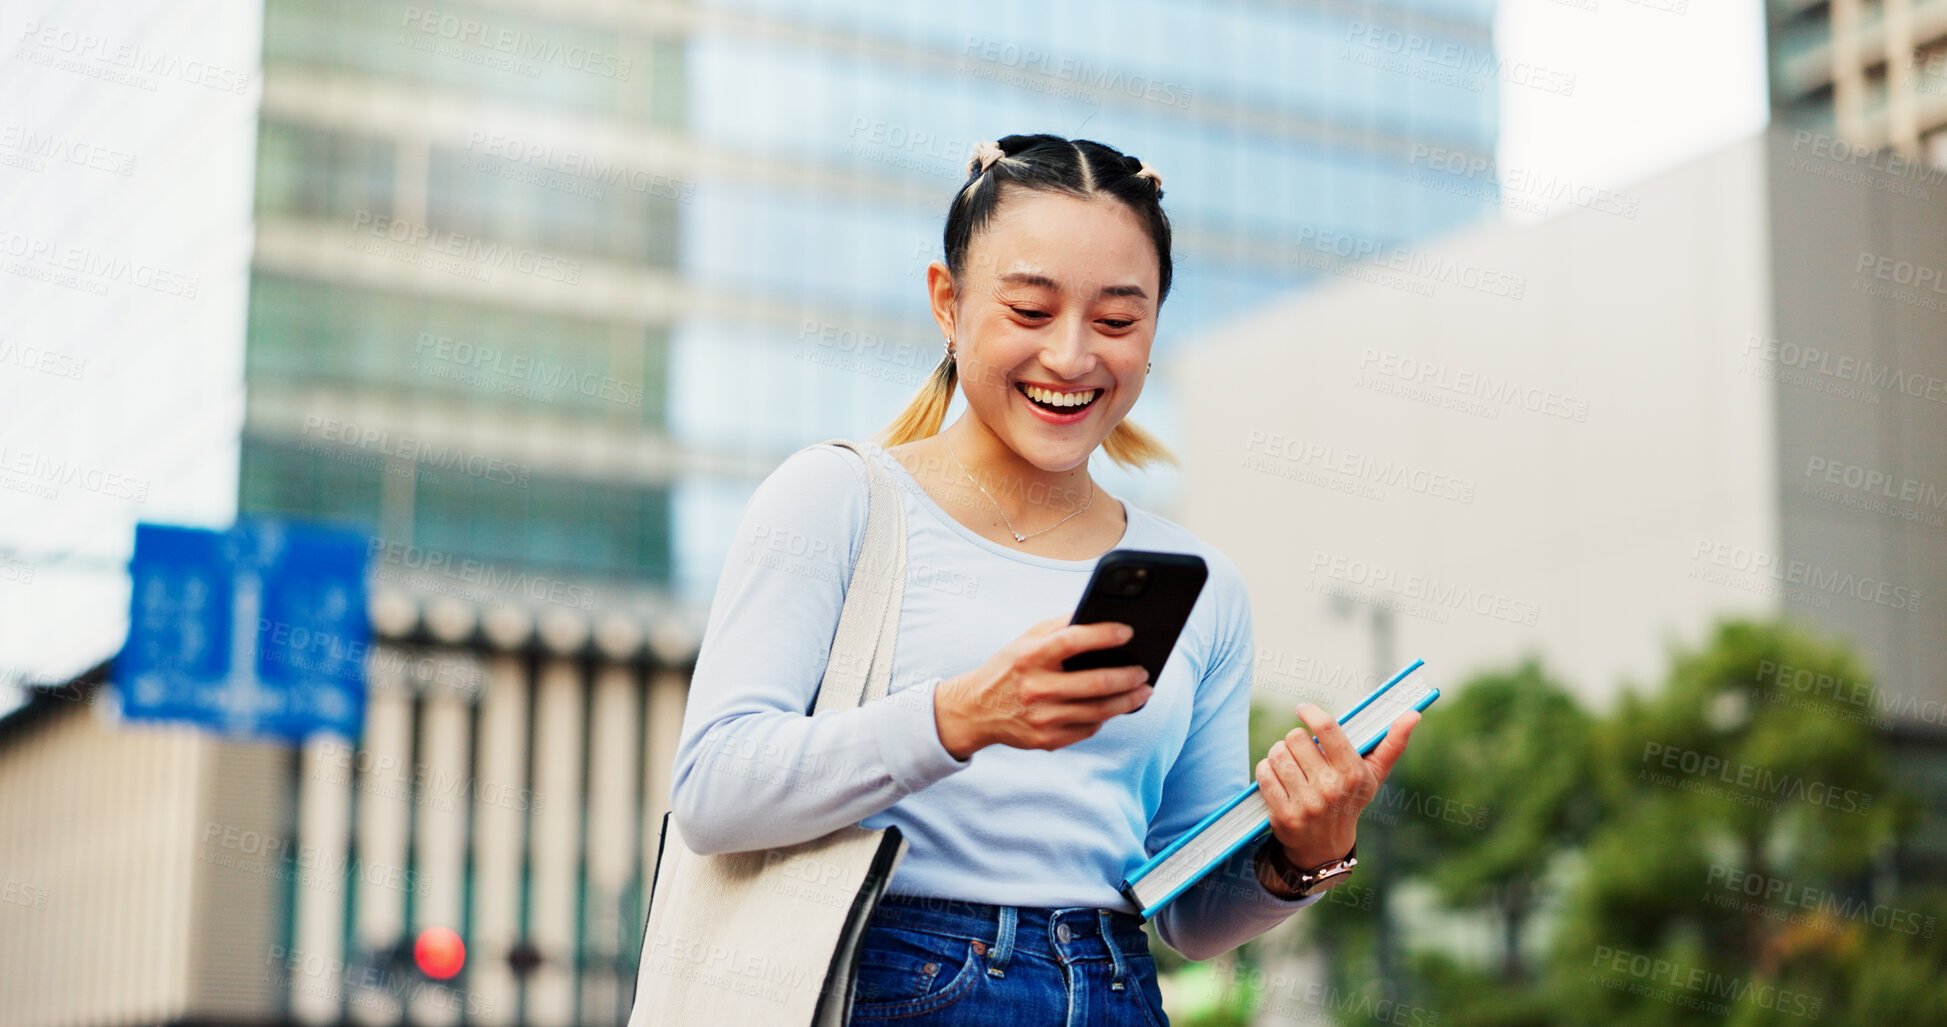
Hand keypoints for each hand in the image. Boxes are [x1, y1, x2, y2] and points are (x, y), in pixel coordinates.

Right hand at [933, 615, 1152, 759]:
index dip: (1105, 634)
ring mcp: (1042, 717)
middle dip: (1129, 676)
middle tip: (1144, 671)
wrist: (975, 710)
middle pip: (1097, 683)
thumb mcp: (1025, 640)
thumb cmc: (1008, 668)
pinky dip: (1104, 717)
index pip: (1074, 640)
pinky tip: (1113, 708)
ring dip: (1128, 700)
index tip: (1128, 632)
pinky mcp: (1046, 740)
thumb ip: (1059, 627)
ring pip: (1100, 711)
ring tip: (1143, 691)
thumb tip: (1098, 616)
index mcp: (1031, 656)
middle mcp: (1036, 688)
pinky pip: (1088, 729)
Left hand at [1255, 703, 1420, 870]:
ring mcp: (1306, 803)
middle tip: (1301, 752)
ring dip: (1280, 755)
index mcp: (1353, 773)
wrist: (1325, 847)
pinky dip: (1267, 771)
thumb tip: (1413, 714)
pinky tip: (1279, 779)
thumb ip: (1393, 743)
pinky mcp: (1284, 814)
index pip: (1328, 729)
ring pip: (1277, 753)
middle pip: (1295, 737)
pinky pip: (1264, 773)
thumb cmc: (1350, 799)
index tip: (1303, 709)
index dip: (1311, 713)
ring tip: (1291, 766)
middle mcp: (1330, 788)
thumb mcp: (1373, 775)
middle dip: (1295, 740)